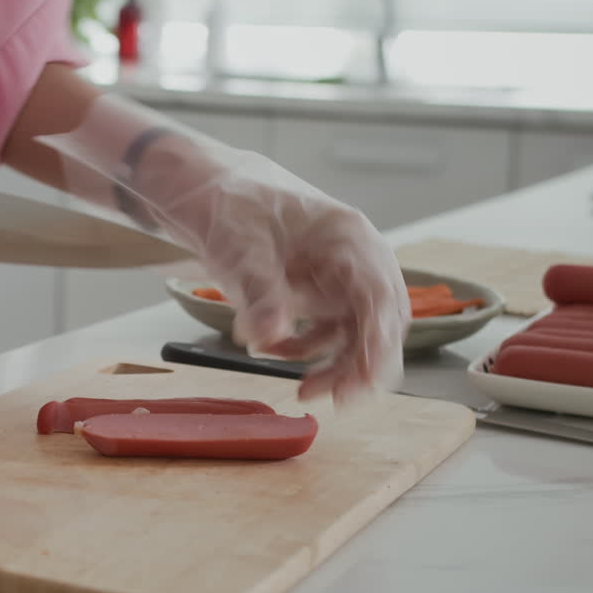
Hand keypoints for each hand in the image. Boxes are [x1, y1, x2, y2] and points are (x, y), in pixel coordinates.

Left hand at [136, 136, 410, 402]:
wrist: (213, 193)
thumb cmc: (233, 206)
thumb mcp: (240, 247)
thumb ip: (258, 292)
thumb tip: (270, 336)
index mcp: (349, 238)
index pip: (379, 293)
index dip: (378, 338)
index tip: (367, 376)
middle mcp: (355, 261)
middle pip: (379, 320)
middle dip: (363, 363)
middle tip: (342, 399)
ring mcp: (339, 279)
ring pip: (357, 334)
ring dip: (337, 366)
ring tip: (306, 392)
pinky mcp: (320, 295)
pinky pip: (327, 333)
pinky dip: (305, 350)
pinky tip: (272, 353)